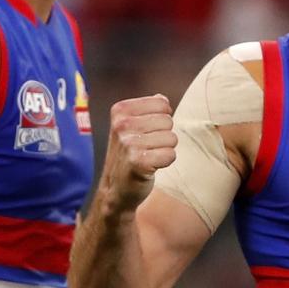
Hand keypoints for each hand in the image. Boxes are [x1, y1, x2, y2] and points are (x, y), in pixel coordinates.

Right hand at [100, 95, 176, 211]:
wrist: (116, 189)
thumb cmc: (129, 155)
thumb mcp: (131, 127)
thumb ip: (147, 110)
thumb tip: (162, 98)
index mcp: (120, 110)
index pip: (162, 104)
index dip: (161, 120)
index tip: (147, 132)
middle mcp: (122, 124)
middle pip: (168, 121)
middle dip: (163, 136)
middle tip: (147, 148)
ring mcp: (129, 143)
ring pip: (172, 138)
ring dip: (164, 150)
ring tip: (148, 157)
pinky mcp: (138, 161)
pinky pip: (170, 154)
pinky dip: (165, 162)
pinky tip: (150, 166)